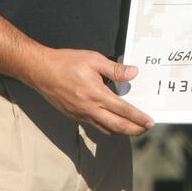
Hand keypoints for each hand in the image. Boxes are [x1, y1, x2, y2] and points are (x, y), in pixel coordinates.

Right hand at [28, 49, 154, 135]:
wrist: (40, 71)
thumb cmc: (67, 62)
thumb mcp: (94, 60)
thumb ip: (115, 69)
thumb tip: (134, 73)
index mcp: (97, 95)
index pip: (124, 110)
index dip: (139, 118)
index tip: (151, 122)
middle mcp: (89, 109)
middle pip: (117, 126)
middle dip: (134, 130)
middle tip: (146, 129)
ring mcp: (80, 115)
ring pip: (105, 130)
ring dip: (121, 131)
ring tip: (133, 127)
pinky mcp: (73, 116)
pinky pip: (94, 126)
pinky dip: (107, 127)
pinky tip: (112, 121)